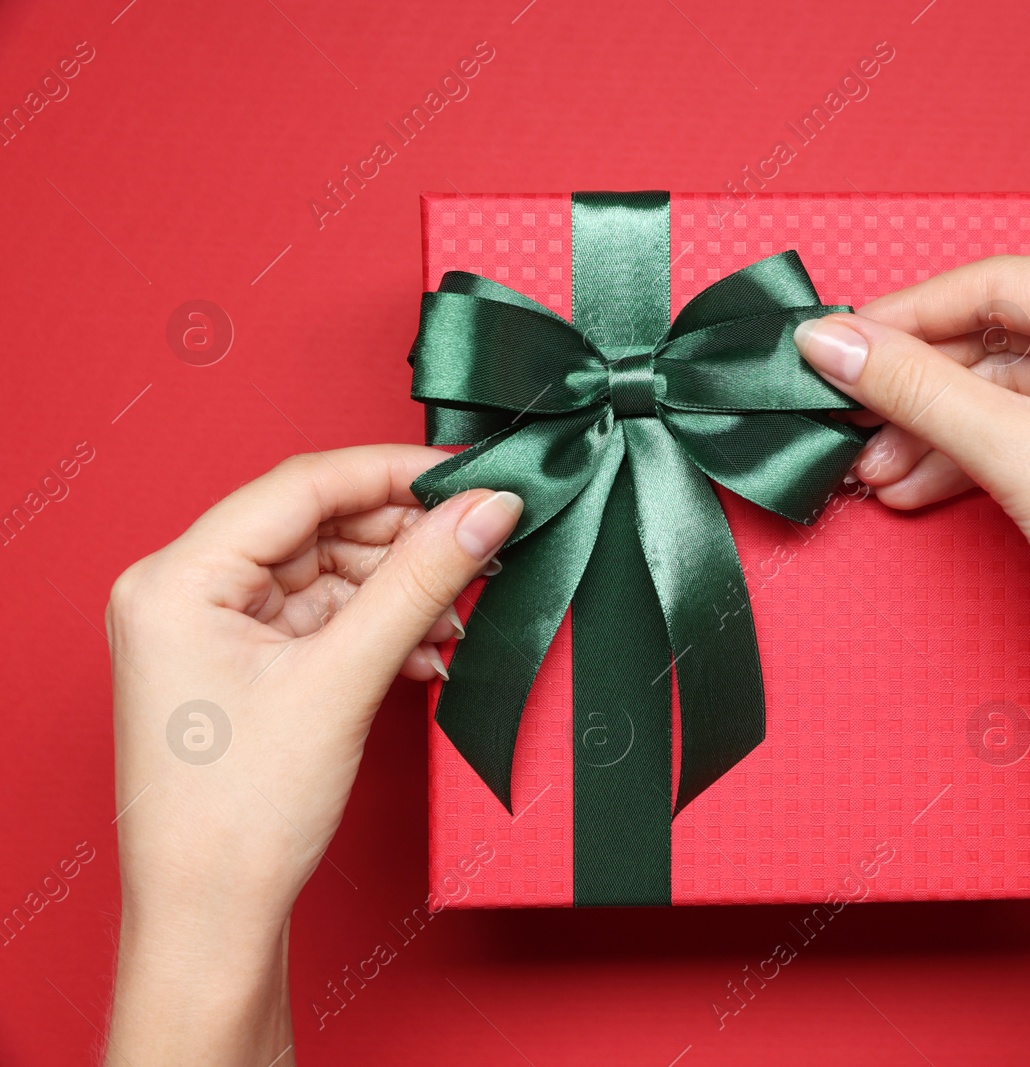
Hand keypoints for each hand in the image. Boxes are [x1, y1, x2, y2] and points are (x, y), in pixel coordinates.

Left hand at [105, 445, 521, 1065]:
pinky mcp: (248, 664)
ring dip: (403, 589)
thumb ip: (419, 584)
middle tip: (484, 545)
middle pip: (320, 524)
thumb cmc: (236, 819)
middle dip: (407, 539)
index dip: (395, 474)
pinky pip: (330, 617)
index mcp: (177, 579)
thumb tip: (484, 510)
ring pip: (332, 571)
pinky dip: (385, 627)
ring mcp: (217, 629)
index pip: (301, 486)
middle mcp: (187, 592)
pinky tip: (430, 650)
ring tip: (461, 614)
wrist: (213, 920)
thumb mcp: (341, 682)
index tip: (472, 478)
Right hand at [799, 257, 1029, 1064]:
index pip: (994, 283)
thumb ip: (916, 389)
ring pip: (1014, 395)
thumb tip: (830, 343)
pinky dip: (979, 462)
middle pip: (1000, 340)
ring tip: (879, 477)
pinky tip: (928, 492)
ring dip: (941, 433)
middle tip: (844, 425)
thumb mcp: (1017, 458)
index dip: (899, 315)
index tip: (823, 345)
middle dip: (918, 390)